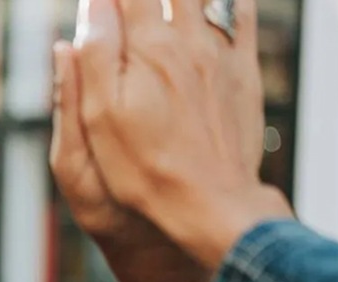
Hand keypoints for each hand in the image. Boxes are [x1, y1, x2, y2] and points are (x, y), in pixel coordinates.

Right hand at [72, 0, 292, 264]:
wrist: (211, 204)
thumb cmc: (146, 169)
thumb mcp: (101, 117)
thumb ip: (96, 55)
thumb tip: (93, 4)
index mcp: (146, 49)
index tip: (102, 3)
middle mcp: (187, 41)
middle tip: (135, 4)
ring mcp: (220, 55)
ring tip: (170, 3)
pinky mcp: (244, 73)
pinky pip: (244, 15)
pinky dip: (230, 2)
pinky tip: (217, 3)